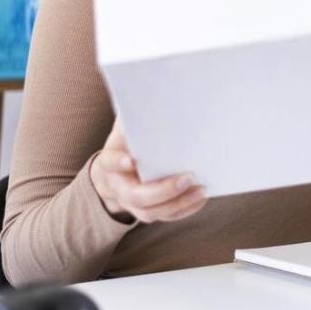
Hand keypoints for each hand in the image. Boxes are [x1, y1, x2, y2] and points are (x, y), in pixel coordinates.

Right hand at [89, 119, 207, 223]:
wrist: (120, 169)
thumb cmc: (130, 141)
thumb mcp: (129, 125)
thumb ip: (137, 113)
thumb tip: (157, 93)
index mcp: (111, 161)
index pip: (109, 162)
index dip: (118, 163)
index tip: (132, 160)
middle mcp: (119, 186)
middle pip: (134, 196)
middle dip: (161, 191)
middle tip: (186, 177)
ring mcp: (133, 203)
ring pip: (151, 212)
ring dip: (177, 203)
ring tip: (200, 189)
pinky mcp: (150, 210)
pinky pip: (166, 216)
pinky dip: (185, 209)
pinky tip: (201, 197)